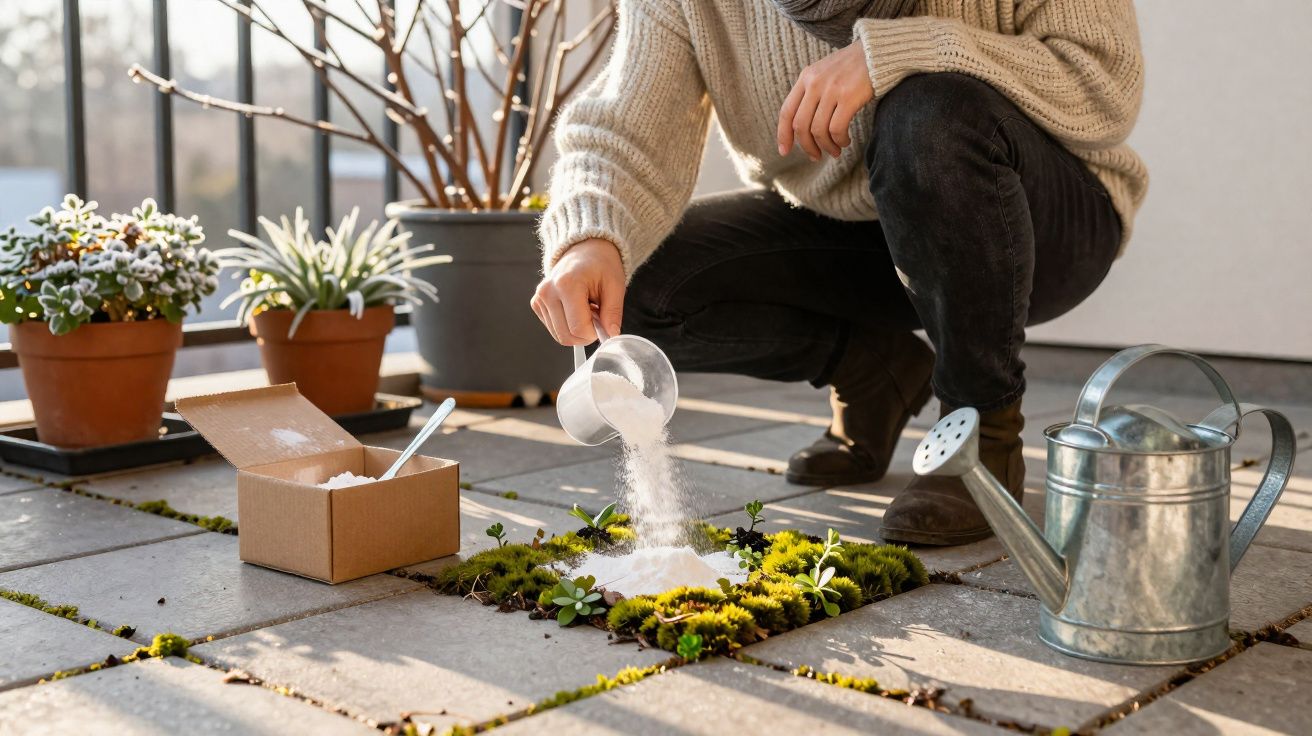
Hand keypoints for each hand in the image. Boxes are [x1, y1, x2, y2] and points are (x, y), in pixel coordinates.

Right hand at [531, 238, 624, 345]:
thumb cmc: (601, 265)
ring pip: (559, 336)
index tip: (603, 321)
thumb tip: (611, 335)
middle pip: (566, 336)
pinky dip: (568, 326)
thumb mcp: (615, 285)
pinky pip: (554, 329)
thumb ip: (613, 313)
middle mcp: (548, 292)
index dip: (594, 333)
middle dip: (586, 334)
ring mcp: (539, 298)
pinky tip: (576, 309)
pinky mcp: (537, 304)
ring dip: (577, 330)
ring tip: (587, 310)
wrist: (585, 250)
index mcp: (567, 284)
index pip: (578, 328)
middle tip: (597, 316)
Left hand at [777, 41, 872, 160]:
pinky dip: (839, 140)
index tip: (784, 151)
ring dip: (826, 146)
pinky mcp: (848, 97)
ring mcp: (831, 90)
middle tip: (816, 156)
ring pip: (818, 130)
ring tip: (835, 150)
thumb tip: (801, 127)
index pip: (786, 111)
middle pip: (800, 125)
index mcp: (805, 77)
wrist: (877, 51)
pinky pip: (836, 129)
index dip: (783, 135)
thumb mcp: (824, 73)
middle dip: (807, 146)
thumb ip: (811, 93)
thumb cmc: (852, 66)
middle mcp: (814, 83)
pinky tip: (845, 141)